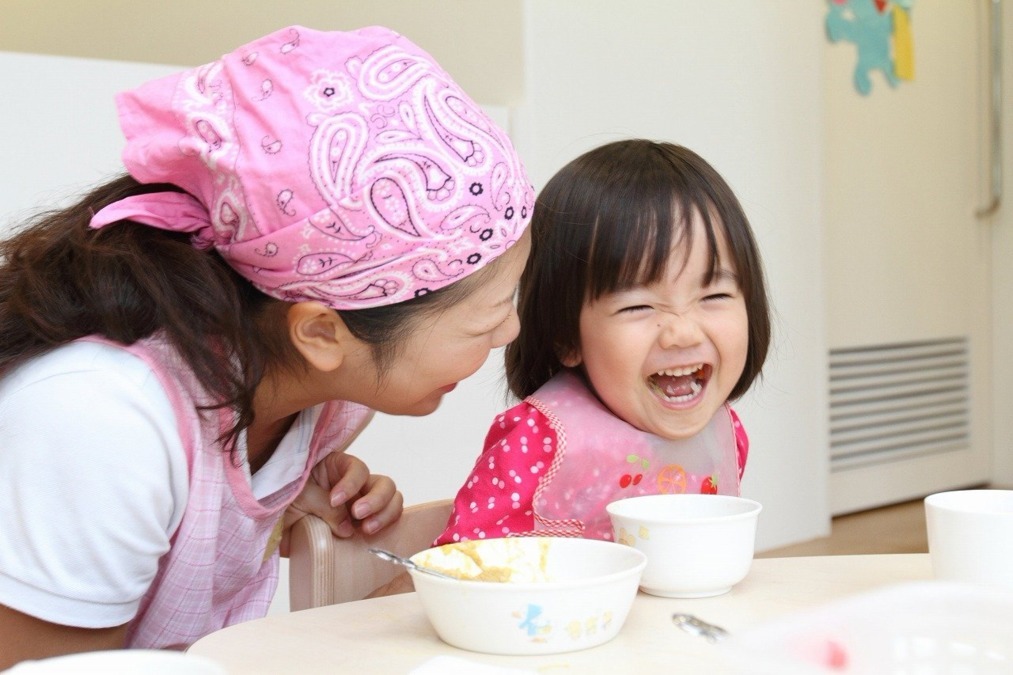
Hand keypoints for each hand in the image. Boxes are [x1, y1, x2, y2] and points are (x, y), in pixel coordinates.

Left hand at [280, 452, 402, 555]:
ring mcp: (361, 506)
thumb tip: (348, 528)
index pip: (357, 468)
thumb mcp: (298, 498)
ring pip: (391, 501)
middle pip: (382, 483)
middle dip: (376, 499)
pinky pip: (386, 523)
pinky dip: (387, 527)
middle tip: (358, 515)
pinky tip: (371, 537)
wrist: (270, 535)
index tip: (335, 500)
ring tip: (367, 530)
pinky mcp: (362, 527)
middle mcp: (354, 485)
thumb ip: (323, 505)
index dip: (351, 483)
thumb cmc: (280, 506)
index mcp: (335, 468)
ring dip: (385, 514)